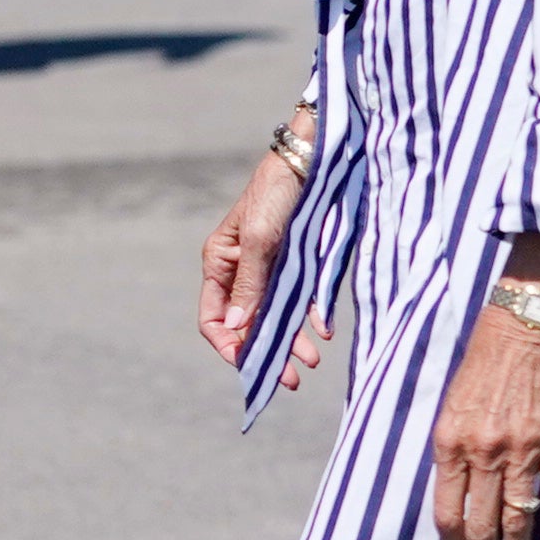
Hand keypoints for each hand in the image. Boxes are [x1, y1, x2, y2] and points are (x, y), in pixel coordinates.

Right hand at [198, 142, 313, 376]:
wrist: (314, 160)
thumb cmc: (277, 193)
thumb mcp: (259, 240)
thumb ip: (249, 285)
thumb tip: (238, 328)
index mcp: (220, 264)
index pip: (214, 319)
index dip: (229, 345)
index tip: (252, 365)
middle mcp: (242, 272)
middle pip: (248, 325)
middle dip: (268, 354)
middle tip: (292, 380)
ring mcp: (271, 269)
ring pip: (277, 318)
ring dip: (292, 341)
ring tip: (313, 361)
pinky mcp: (298, 263)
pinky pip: (302, 300)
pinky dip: (312, 318)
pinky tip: (324, 330)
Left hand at [427, 248, 539, 539]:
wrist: (527, 327)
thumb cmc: (483, 366)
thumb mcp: (451, 407)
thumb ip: (453, 454)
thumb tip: (455, 500)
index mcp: (449, 443)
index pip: (446, 513)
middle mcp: (483, 451)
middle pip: (481, 526)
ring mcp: (523, 449)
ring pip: (518, 519)